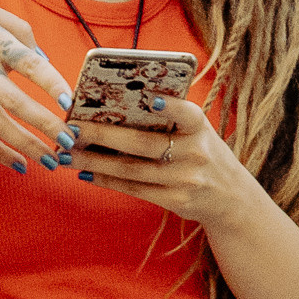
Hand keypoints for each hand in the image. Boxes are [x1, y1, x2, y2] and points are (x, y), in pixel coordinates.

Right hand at [0, 0, 72, 172]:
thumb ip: (17, 27)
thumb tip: (44, 55)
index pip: (26, 61)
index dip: (49, 82)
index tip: (68, 101)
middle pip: (14, 101)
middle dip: (44, 123)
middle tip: (69, 141)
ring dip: (26, 145)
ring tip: (51, 162)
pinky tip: (19, 164)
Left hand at [63, 94, 248, 227]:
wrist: (231, 198)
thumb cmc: (202, 153)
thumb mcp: (199, 131)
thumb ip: (171, 117)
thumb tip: (117, 104)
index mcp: (200, 127)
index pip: (186, 113)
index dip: (169, 106)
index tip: (148, 97)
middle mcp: (195, 153)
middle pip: (141, 143)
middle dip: (101, 135)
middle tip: (71, 127)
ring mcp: (185, 179)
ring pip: (131, 169)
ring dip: (94, 160)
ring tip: (67, 152)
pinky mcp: (176, 201)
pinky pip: (134, 189)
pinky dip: (107, 180)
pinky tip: (85, 172)